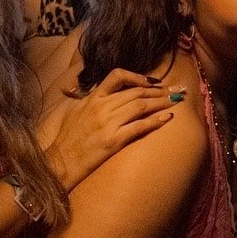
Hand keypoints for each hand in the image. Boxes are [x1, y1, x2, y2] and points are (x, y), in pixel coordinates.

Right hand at [41, 69, 176, 191]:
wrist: (59, 161)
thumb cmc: (65, 138)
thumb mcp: (71, 111)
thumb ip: (85, 99)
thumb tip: (96, 93)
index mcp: (93, 98)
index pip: (118, 76)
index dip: (138, 77)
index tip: (153, 82)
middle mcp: (102, 107)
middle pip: (136, 92)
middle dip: (159, 90)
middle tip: (175, 90)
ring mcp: (108, 123)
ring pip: (141, 106)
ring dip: (161, 102)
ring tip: (177, 101)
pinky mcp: (113, 140)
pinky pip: (139, 127)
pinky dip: (155, 121)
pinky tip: (167, 118)